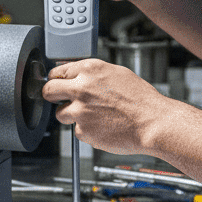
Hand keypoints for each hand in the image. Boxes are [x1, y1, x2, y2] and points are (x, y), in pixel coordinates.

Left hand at [42, 58, 165, 155]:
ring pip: (60, 113)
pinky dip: (87, 130)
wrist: (152, 122)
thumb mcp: (117, 74)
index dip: (57, 79)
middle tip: (59, 100)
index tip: (57, 84)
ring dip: (71, 115)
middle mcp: (81, 88)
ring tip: (92, 116)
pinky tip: (102, 126)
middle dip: (52, 95)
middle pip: (48, 90)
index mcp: (90, 70)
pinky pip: (77, 130)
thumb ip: (93, 74)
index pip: (57, 71)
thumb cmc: (141, 100)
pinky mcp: (83, 131)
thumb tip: (77, 76)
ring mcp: (80, 111)